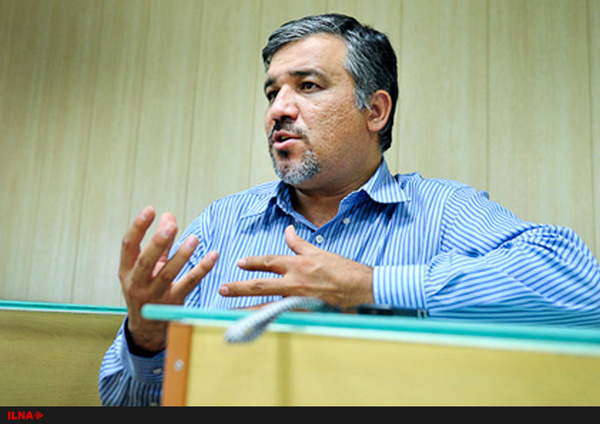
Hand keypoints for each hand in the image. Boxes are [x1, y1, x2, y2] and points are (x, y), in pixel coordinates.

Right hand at [119, 206, 217, 352]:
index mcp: (127, 270)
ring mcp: (155, 296)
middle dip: (158, 242)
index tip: (150, 209)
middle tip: (171, 226)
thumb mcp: (148, 266)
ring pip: (168, 274)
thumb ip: (160, 243)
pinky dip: (202, 269)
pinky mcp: (173, 303)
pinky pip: (189, 284)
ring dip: (182, 255)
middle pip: (146, 261)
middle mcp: (137, 283)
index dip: (138, 227)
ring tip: (194, 238)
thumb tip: (169, 216)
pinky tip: (212, 256)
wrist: (147, 328)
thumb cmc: (147, 288)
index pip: (128, 246)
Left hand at [219, 226, 373, 306]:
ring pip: (267, 305)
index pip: (269, 262)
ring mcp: (299, 299)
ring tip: (229, 313)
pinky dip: (266, 321)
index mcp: (298, 264)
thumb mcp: (319, 251)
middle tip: (222, 289)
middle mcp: (295, 281)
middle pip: (261, 285)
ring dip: (246, 309)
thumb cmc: (343, 269)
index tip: (239, 263)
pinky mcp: (305, 312)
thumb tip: (288, 230)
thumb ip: (299, 243)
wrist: (362, 288)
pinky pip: (281, 317)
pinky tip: (254, 325)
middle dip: (239, 287)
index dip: (253, 262)